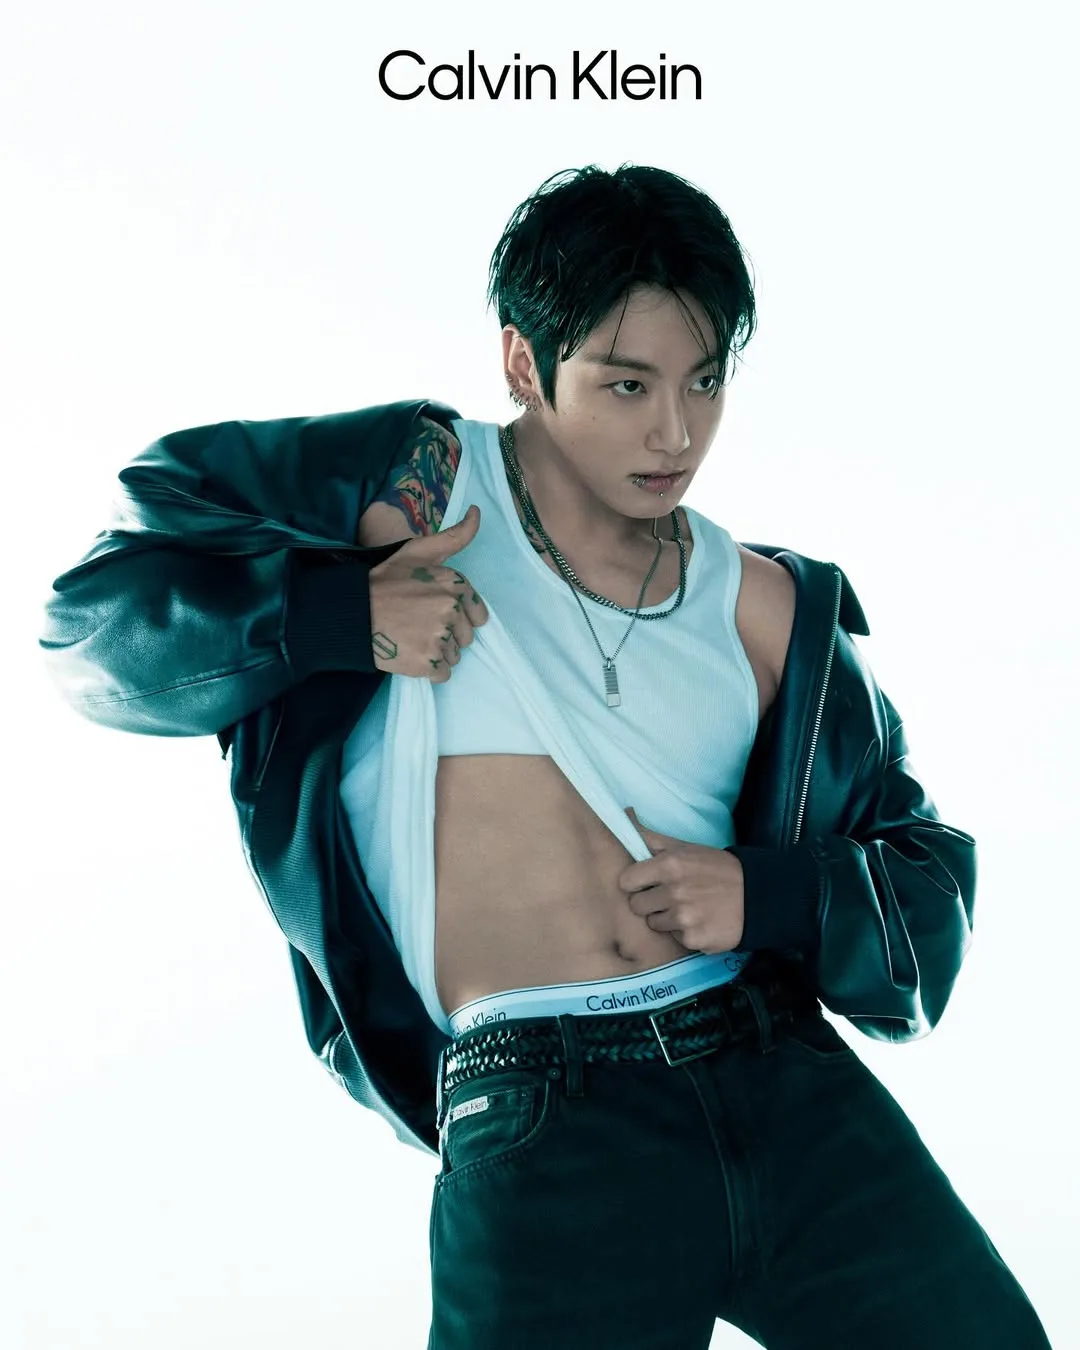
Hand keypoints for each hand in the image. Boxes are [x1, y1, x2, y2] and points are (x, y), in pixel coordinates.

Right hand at [367, 504, 489, 680]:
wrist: (353, 612)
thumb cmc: (385, 581)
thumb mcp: (419, 551)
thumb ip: (454, 536)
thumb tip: (477, 512)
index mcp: (455, 584)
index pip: (477, 614)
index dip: (456, 615)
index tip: (433, 612)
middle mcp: (452, 609)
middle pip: (465, 637)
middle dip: (446, 634)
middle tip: (417, 624)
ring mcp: (440, 637)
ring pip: (454, 655)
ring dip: (437, 651)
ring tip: (411, 637)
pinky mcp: (428, 662)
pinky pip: (442, 673)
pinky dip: (428, 669)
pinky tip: (410, 653)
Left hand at [618, 807, 744, 953]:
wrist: (756, 895)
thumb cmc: (716, 868)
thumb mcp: (685, 847)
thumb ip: (650, 836)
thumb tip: (625, 814)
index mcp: (669, 865)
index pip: (626, 881)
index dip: (636, 882)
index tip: (647, 882)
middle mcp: (674, 892)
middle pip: (636, 906)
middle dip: (649, 901)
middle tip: (670, 896)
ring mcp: (684, 919)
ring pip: (654, 924)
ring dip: (667, 918)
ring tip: (689, 907)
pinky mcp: (695, 940)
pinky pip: (676, 938)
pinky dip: (686, 932)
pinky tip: (702, 921)